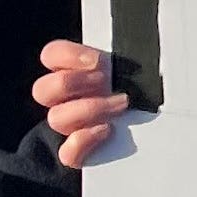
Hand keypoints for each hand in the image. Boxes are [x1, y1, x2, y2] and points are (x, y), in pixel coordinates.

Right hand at [34, 38, 131, 168]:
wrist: (153, 138)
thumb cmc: (143, 96)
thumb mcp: (135, 73)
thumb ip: (124, 61)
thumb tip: (143, 43)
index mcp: (76, 73)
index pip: (51, 56)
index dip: (67, 55)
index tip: (96, 60)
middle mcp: (67, 100)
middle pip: (43, 89)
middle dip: (73, 83)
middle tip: (103, 81)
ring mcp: (71, 128)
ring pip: (56, 118)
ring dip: (88, 108)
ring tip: (120, 105)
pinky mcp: (78, 154)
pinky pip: (67, 153)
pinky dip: (82, 142)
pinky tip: (106, 131)